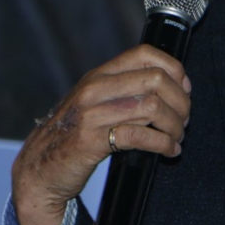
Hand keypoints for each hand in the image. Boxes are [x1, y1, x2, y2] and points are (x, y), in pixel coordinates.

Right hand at [10, 44, 190, 224]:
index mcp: (99, 76)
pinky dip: (163, 144)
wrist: (39, 169)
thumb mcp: (94, 104)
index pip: (144, 54)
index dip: (174, 69)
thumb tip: (167, 86)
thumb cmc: (72, 137)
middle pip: (155, 80)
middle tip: (184, 119)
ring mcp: (91, 114)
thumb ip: (123, 92)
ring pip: (152, 107)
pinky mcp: (91, 141)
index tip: (185, 89)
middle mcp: (95, 89)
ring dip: (174, 125)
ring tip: (177, 138)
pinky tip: (169, 151)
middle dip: (180, 101)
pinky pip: (140, 136)